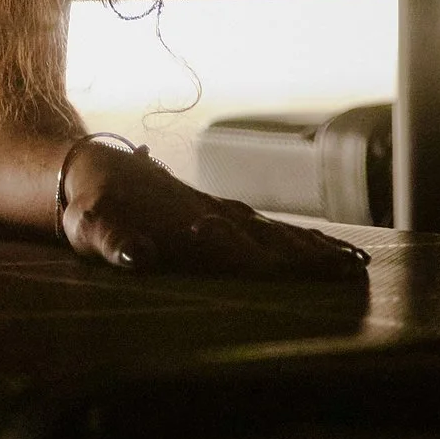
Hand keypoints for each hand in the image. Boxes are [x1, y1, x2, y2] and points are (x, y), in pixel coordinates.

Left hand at [56, 140, 367, 280]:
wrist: (86, 166)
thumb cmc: (88, 207)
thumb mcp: (90, 226)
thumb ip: (114, 241)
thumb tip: (138, 257)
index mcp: (183, 226)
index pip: (232, 249)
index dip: (262, 262)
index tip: (300, 271)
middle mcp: (210, 217)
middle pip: (267, 239)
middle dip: (308, 256)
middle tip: (353, 271)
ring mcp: (218, 212)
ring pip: (273, 231)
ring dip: (312, 247)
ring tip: (353, 263)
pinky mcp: (218, 211)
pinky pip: (265, 226)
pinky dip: (297, 238)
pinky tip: (321, 248)